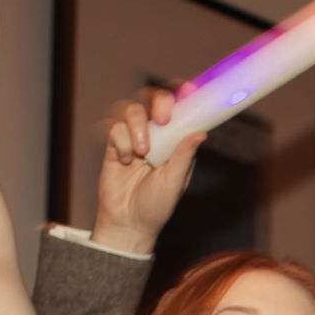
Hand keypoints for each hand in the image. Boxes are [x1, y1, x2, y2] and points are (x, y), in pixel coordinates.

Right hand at [92, 86, 205, 255]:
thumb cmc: (156, 206)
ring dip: (137, 127)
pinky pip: (114, 128)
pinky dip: (121, 142)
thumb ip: (184, 156)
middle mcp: (156, 135)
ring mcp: (134, 137)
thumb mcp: (174, 182)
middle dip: (159, 102)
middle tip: (162, 119)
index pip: (181, 110)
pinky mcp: (114, 145)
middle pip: (153, 99)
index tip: (190, 90)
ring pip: (131, 109)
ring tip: (142, 153)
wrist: (128, 224)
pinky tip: (125, 161)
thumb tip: (200, 133)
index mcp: (176, 141)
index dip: (184, 96)